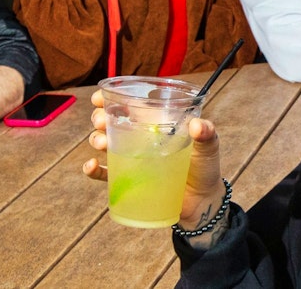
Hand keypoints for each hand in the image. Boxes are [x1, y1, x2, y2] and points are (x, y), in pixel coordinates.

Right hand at [80, 91, 224, 228]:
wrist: (202, 202)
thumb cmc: (205, 168)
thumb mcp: (209, 147)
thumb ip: (207, 134)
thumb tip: (197, 125)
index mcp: (155, 123)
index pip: (129, 105)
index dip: (110, 98)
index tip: (100, 98)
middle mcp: (139, 138)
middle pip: (111, 121)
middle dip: (99, 117)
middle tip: (101, 121)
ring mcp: (132, 159)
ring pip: (104, 143)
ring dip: (96, 139)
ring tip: (101, 143)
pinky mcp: (129, 181)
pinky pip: (105, 174)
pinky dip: (93, 169)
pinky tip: (91, 165)